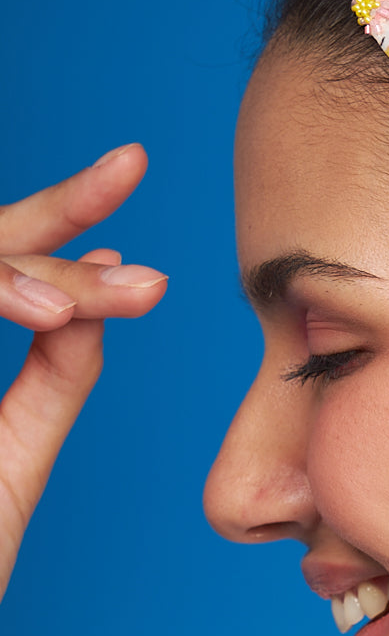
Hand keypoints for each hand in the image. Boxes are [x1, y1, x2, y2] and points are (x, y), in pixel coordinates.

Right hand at [0, 144, 165, 600]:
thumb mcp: (8, 462)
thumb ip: (47, 382)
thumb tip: (93, 302)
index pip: (0, 257)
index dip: (60, 211)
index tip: (130, 174)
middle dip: (45, 215)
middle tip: (124, 176)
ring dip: (11, 272)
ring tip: (64, 304)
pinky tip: (36, 314)